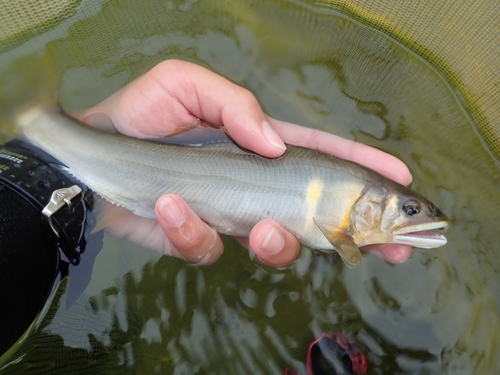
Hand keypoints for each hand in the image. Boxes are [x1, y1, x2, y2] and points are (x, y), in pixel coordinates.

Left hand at [73, 60, 412, 266]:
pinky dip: (195, 232)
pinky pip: (210, 249)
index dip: (363, 169)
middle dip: (358, 232)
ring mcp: (230, 216)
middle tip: (389, 249)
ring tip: (262, 228)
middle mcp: (256, 184)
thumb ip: (234, 104)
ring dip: (279, 243)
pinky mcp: (197, 238)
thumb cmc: (140, 113)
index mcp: (261, 146)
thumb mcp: (186, 84)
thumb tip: (274, 145)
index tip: (400, 182)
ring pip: (276, 245)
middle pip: (320, 212)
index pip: (324, 157)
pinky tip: (173, 207)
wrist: (94, 154)